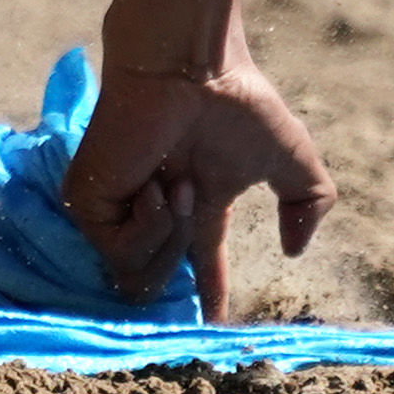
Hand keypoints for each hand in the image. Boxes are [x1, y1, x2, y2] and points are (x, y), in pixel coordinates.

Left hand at [61, 53, 333, 320]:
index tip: (216, 326)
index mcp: (197, 202)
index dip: (208, 294)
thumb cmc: (237, 103)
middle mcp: (155, 209)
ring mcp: (116, 208)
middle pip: (162, 279)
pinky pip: (120, 253)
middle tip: (194, 195)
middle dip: (188, 268)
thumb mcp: (293, 159)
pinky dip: (149, 226)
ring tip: (179, 182)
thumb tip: (293, 250)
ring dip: (175, 235)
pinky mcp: (86, 203)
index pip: (196, 260)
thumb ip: (307, 204)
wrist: (190, 67)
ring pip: (143, 277)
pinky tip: (154, 185)